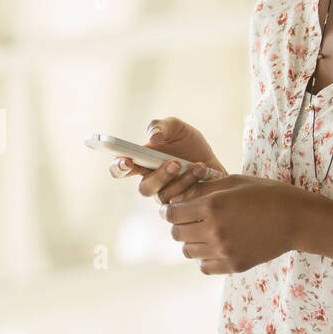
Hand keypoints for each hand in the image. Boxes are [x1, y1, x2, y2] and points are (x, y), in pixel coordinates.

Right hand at [108, 117, 225, 200]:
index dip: (118, 167)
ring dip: (183, 180)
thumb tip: (153, 138)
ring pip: (166, 196)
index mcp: (140, 163)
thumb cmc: (189, 144)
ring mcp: (165, 196)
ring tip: (198, 166)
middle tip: (174, 163)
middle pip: (144, 189)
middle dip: (159, 176)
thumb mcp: (176, 127)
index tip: (127, 161)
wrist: (214, 160)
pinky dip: (195, 186)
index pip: (119, 170)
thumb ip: (161, 126)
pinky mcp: (182, 206)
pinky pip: (183, 204)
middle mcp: (150, 182)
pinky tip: (205, 173)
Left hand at [160, 173, 308, 273]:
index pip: (172, 213)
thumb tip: (179, 196)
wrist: (297, 219)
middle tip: (188, 220)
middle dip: (178, 225)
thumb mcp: (233, 182)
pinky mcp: (234, 265)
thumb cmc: (266, 194)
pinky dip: (204, 258)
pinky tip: (214, 247)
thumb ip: (203, 190)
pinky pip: (205, 267)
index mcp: (212, 206)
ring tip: (203, 233)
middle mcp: (214, 230)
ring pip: (188, 251)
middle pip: (177, 233)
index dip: (170, 210)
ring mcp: (224, 250)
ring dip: (191, 241)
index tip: (173, 209)